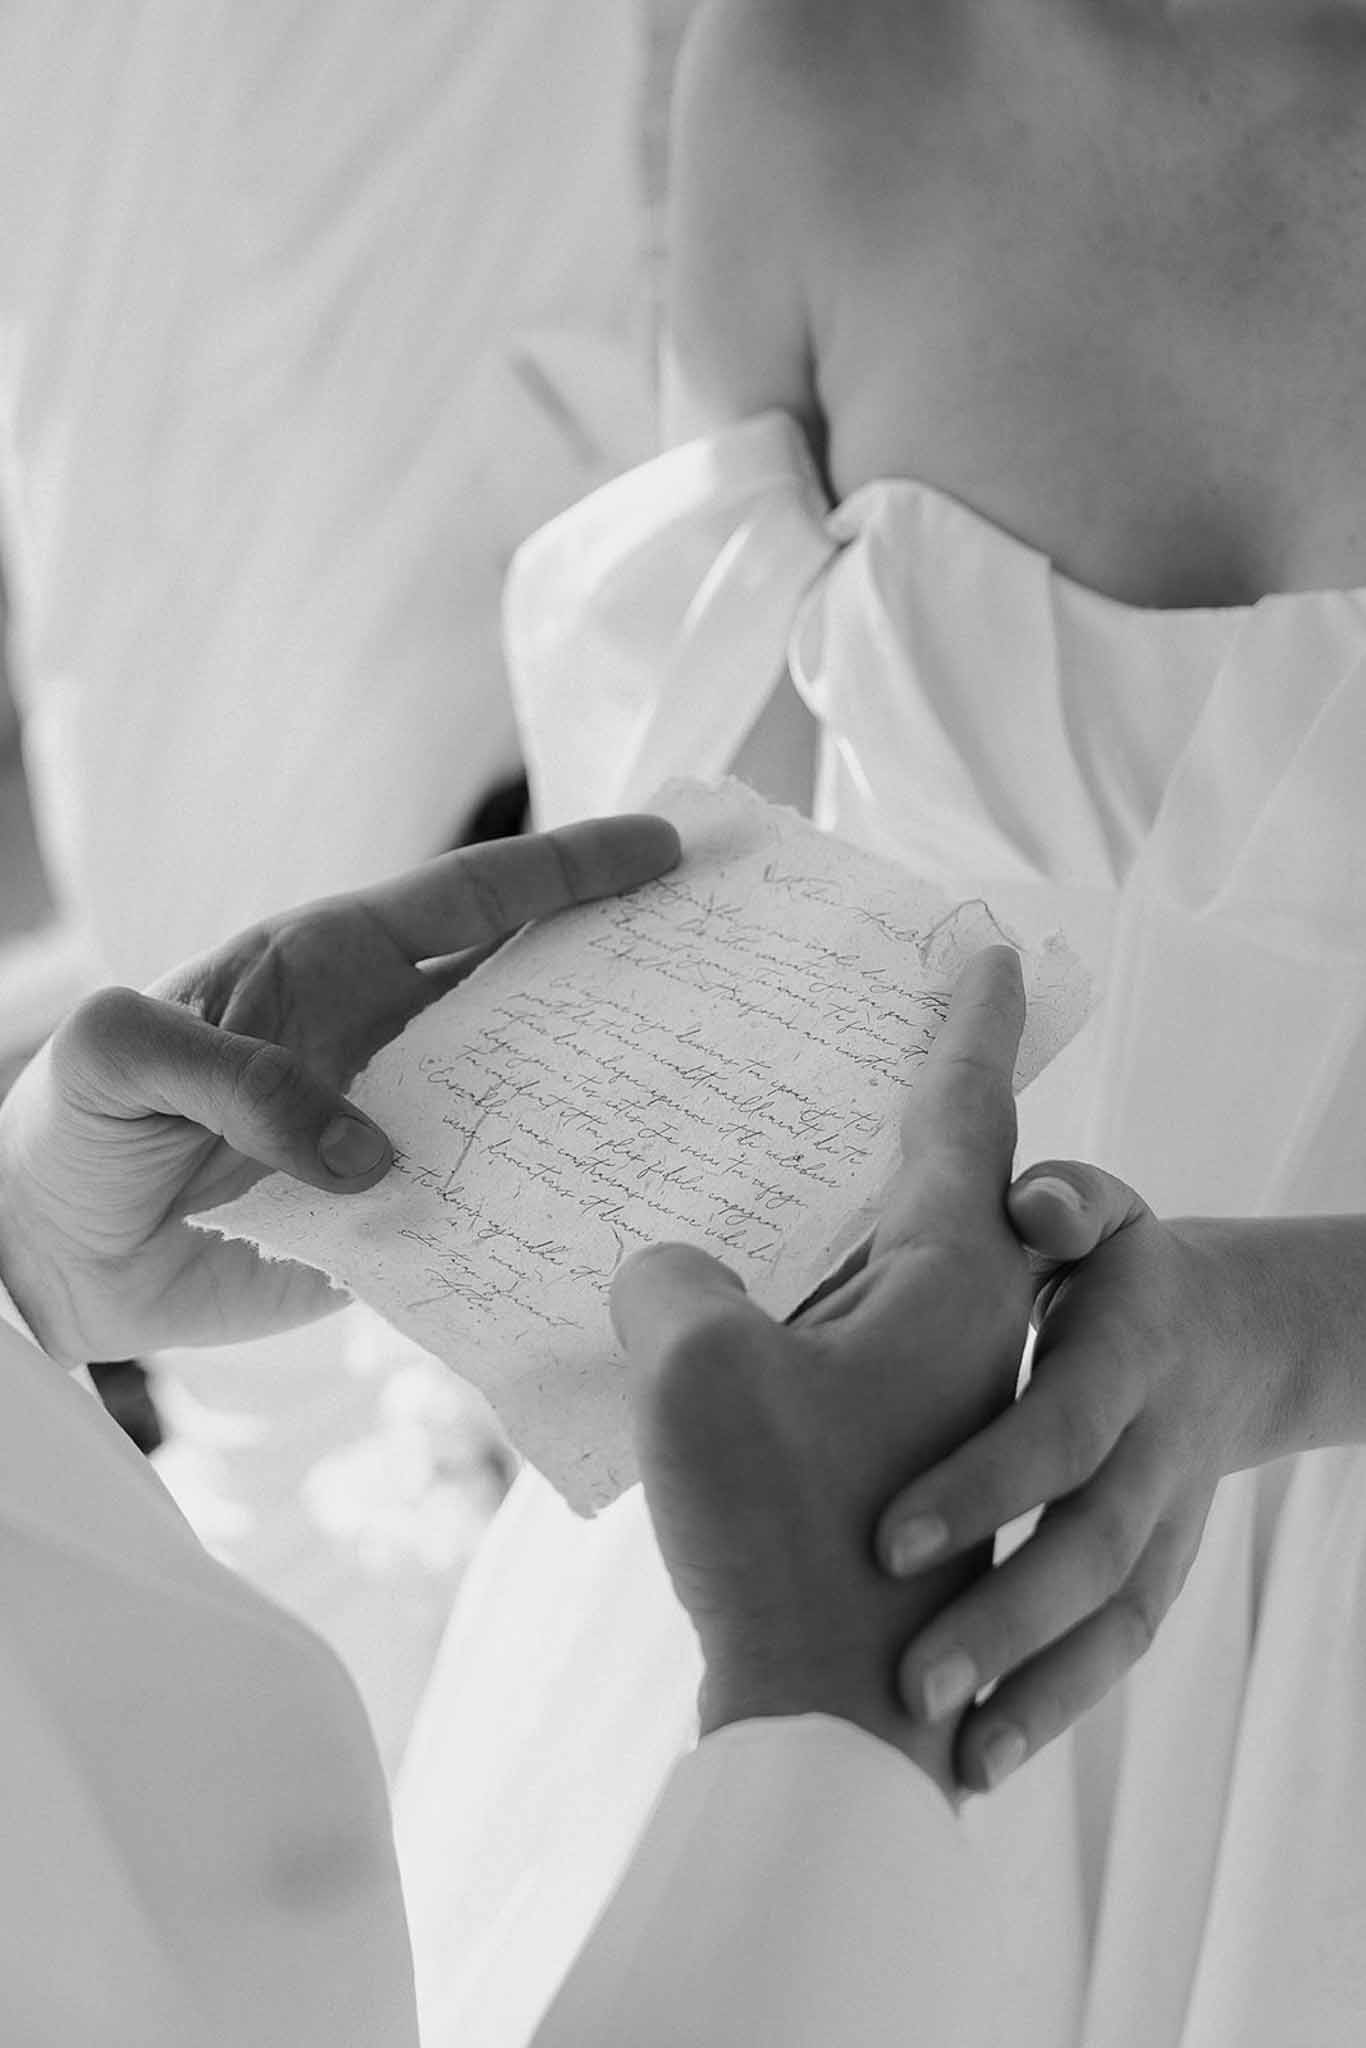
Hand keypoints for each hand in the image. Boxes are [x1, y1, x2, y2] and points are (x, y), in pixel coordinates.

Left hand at [0, 817, 678, 1361]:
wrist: (40, 1258)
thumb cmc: (68, 1128)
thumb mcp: (119, 1059)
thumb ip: (237, 1076)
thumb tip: (376, 1155)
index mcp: (327, 967)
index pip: (469, 902)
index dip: (568, 873)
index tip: (662, 848)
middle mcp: (384, 1040)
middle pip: (526, 992)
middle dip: (623, 969)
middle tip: (725, 964)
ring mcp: (397, 1132)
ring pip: (527, 1099)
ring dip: (606, 1095)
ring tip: (705, 1095)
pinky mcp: (394, 1229)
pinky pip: (487, 1211)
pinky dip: (547, 1211)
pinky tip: (616, 1217)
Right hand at [614, 947, 1033, 1802]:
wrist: (838, 1710)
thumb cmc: (787, 1531)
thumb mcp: (698, 1366)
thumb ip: (676, 1278)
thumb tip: (673, 1273)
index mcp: (951, 1275)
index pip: (967, 1106)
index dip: (969, 1017)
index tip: (992, 946)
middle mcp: (965, 1323)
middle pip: (932, 1181)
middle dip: (889, 1111)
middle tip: (843, 1049)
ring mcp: (935, 1394)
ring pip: (880, 1267)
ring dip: (823, 1223)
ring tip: (743, 1181)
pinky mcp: (894, 1453)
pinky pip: (846, 1339)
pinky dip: (796, 1306)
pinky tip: (717, 1312)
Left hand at [876, 1162, 1293, 1791]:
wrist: (1225, 1337)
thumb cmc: (1111, 1264)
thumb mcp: (1097, 1211)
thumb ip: (1063, 1205)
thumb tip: (1035, 1208)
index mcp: (1126, 1353)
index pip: (1061, 1428)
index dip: (983, 1487)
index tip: (886, 1543)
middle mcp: (1154, 1448)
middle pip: (1092, 1546)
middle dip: (1003, 1617)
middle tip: (908, 1682)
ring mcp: (1164, 1521)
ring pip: (1113, 1617)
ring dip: (1033, 1689)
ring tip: (945, 1750)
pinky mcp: (1156, 1570)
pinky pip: (1116, 1648)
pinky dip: (1054, 1706)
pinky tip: (976, 1763)